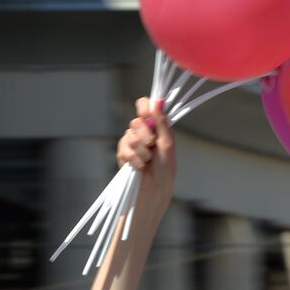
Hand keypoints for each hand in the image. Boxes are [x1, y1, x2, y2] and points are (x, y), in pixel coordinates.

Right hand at [116, 96, 175, 223]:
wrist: (154, 190)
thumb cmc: (165, 169)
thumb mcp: (167, 143)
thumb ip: (162, 122)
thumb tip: (159, 100)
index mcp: (155, 126)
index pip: (145, 106)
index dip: (143, 106)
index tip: (146, 113)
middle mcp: (142, 132)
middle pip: (136, 121)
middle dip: (144, 135)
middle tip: (151, 146)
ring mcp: (131, 143)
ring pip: (129, 136)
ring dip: (140, 150)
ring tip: (147, 161)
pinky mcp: (122, 155)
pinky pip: (123, 149)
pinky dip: (133, 159)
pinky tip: (139, 167)